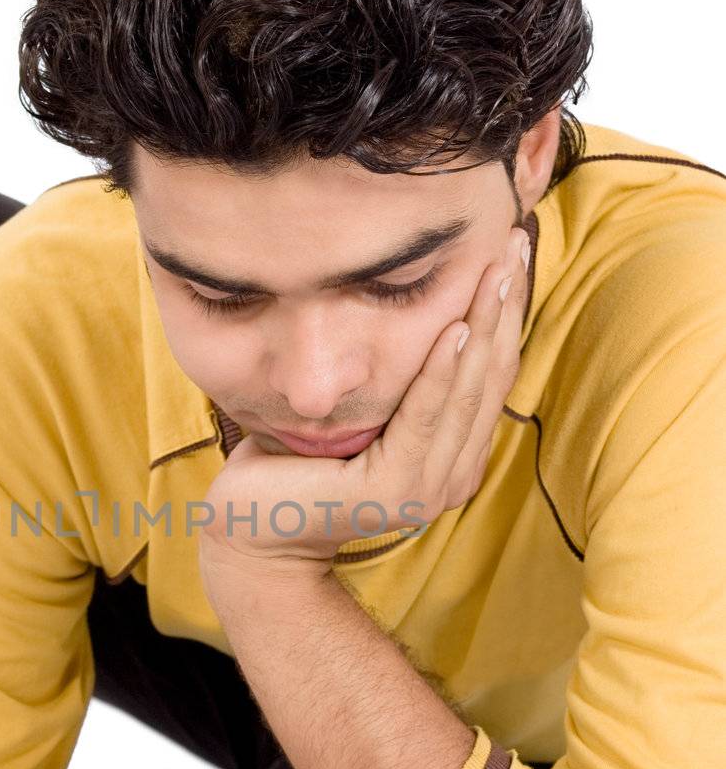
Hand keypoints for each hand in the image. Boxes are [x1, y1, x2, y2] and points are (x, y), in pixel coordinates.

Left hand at [198, 225, 528, 587]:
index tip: (511, 246)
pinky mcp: (396, 489)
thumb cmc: (296, 462)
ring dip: (485, 325)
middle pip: (489, 374)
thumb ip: (399, 378)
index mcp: (453, 455)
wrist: (252, 529)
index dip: (506, 310)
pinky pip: (424, 416)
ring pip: (465, 390)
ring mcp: (428, 487)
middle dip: (504, 304)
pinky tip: (455, 328)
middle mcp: (453, 474)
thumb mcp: (360, 408)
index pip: (491, 371)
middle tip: (516, 238)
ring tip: (497, 269)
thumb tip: (420, 303)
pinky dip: (440, 371)